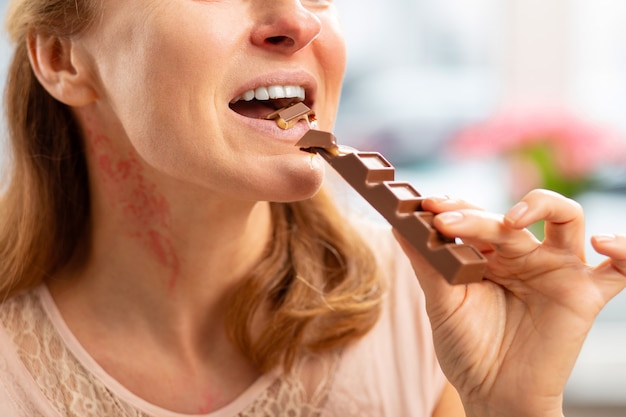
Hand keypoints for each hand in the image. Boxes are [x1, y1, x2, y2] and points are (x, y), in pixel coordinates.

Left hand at [394, 189, 625, 416]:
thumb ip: (426, 263)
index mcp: (489, 253)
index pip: (476, 215)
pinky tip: (604, 245)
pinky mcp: (584, 294)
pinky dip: (623, 252)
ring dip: (544, 206)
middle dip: (477, 216)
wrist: (493, 395)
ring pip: (566, 218)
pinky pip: (619, 269)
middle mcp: (524, 255)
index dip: (455, 206)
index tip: (427, 207)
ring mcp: (556, 270)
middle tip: (446, 221)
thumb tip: (397, 224)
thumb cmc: (466, 349)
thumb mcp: (441, 303)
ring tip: (513, 219)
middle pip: (511, 216)